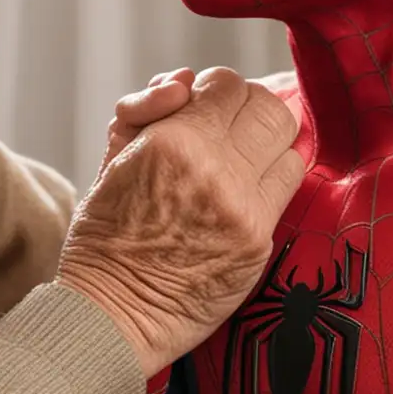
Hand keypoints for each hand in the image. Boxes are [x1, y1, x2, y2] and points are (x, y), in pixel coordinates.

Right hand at [59, 68, 304, 377]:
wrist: (111, 312)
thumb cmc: (104, 235)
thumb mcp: (112, 159)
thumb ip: (147, 112)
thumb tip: (183, 81)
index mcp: (173, 141)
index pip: (226, 84)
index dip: (213, 90)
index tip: (199, 107)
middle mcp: (215, 168)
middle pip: (269, 107)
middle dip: (247, 109)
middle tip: (226, 126)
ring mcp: (243, 208)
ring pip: (288, 144)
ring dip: (265, 145)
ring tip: (238, 161)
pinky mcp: (259, 242)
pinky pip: (285, 190)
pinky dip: (268, 183)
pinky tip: (240, 194)